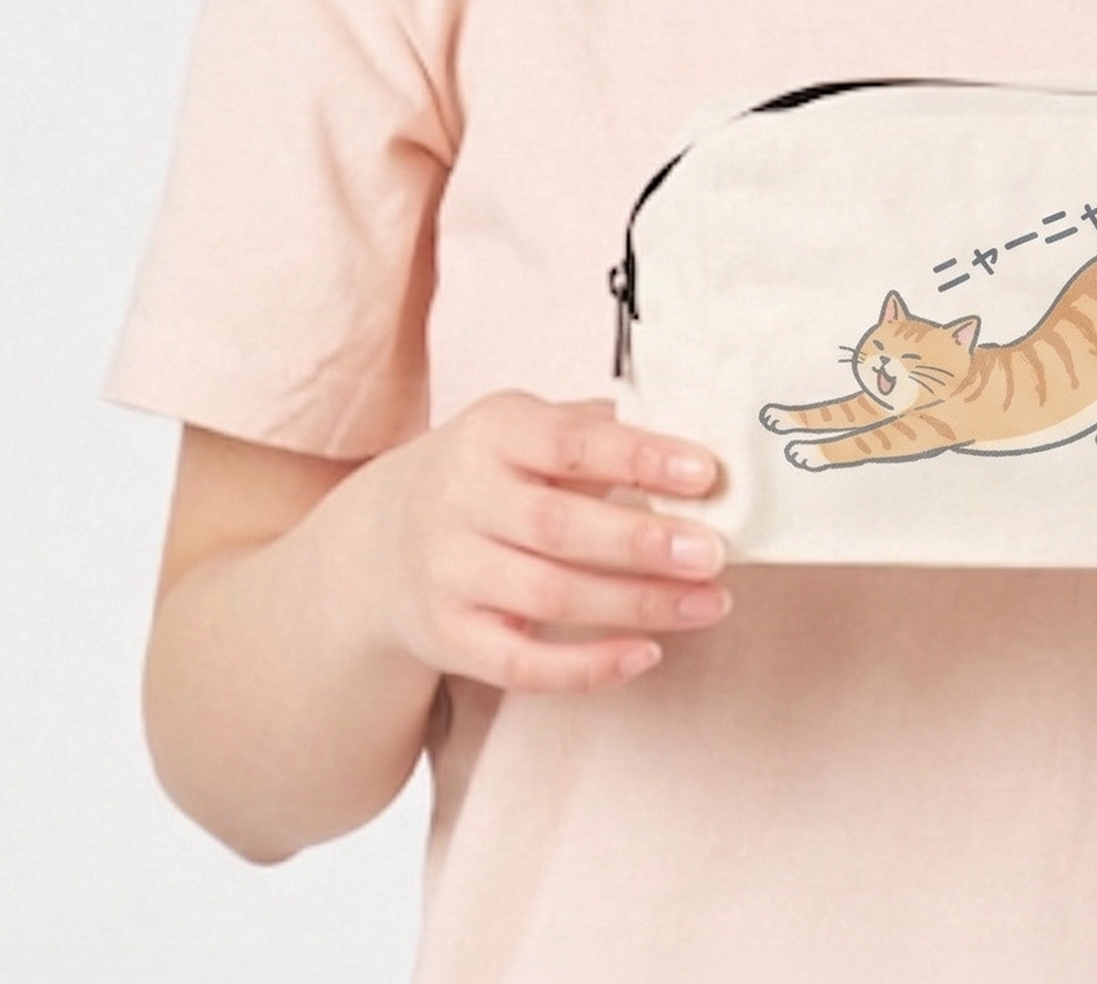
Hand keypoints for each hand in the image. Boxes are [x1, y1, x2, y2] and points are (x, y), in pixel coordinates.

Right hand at [340, 389, 729, 696]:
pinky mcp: (449, 637)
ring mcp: (449, 573)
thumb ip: (601, 431)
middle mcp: (461, 500)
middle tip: (713, 553)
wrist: (383, 540)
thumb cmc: (492, 476)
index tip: (705, 473)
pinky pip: (522, 664)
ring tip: (709, 602)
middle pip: (558, 526)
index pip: (570, 442)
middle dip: (642, 542)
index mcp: (493, 432)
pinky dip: (587, 667)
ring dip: (637, 603)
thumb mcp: (529, 430)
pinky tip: (646, 653)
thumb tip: (699, 438)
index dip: (639, 457)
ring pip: (550, 596)